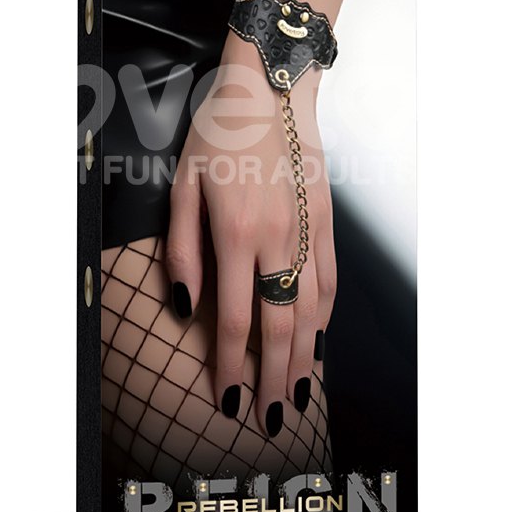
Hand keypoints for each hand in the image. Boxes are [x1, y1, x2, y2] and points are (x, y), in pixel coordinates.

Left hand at [165, 35, 336, 436]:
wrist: (270, 92)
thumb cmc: (218, 136)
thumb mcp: (181, 187)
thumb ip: (182, 251)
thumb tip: (187, 307)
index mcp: (235, 234)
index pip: (235, 319)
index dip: (232, 367)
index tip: (228, 400)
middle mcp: (278, 239)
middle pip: (280, 327)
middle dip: (273, 380)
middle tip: (268, 419)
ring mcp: (309, 231)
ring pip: (311, 310)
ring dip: (304, 358)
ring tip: (296, 394)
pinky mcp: (327, 220)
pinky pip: (329, 280)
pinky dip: (324, 317)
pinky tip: (318, 339)